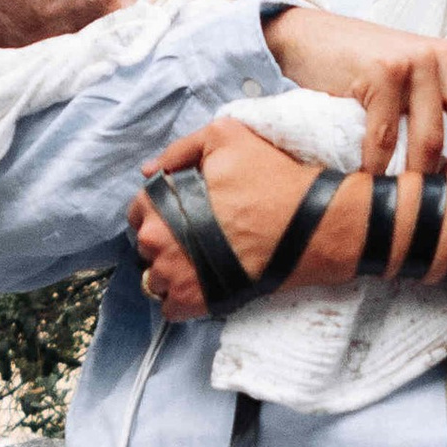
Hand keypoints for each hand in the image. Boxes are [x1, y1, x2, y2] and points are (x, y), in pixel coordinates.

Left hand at [131, 120, 341, 321]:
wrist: (308, 225)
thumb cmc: (269, 178)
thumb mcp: (224, 136)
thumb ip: (180, 149)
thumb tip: (151, 171)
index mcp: (159, 205)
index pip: (138, 211)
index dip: (158, 210)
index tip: (180, 214)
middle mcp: (157, 244)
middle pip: (145, 246)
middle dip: (165, 241)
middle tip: (196, 236)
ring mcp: (174, 277)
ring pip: (155, 279)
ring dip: (171, 272)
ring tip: (201, 263)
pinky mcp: (194, 303)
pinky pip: (170, 309)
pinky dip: (182, 300)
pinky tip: (204, 285)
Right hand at [259, 8, 446, 178]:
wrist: (309, 39)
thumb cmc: (360, 71)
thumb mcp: (413, 83)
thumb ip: (440, 112)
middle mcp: (446, 57)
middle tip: (427, 197)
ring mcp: (416, 61)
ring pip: (430, 143)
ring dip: (410, 178)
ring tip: (396, 195)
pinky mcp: (382, 71)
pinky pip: (386, 139)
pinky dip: (375, 167)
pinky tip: (365, 176)